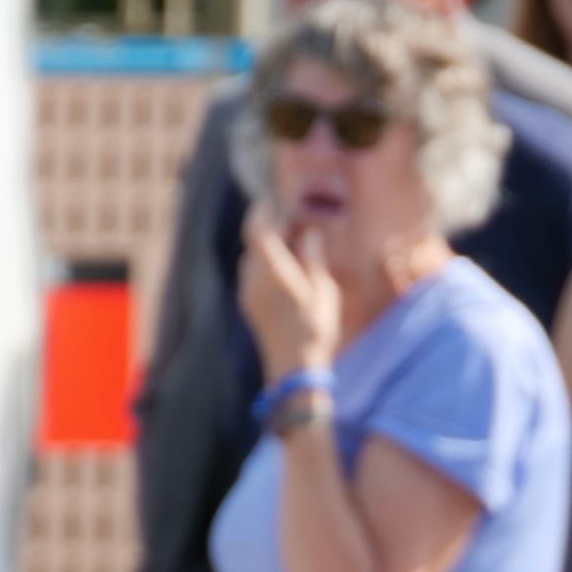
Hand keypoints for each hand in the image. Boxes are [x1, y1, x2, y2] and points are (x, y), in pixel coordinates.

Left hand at [238, 199, 339, 383]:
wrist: (294, 371)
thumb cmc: (314, 329)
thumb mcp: (322, 289)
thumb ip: (313, 257)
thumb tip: (309, 233)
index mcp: (272, 268)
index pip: (259, 226)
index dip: (266, 210)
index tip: (278, 201)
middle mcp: (253, 277)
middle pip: (253, 240)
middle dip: (269, 227)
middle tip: (290, 223)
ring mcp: (248, 292)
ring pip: (252, 257)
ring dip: (267, 247)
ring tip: (291, 248)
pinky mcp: (249, 305)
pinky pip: (252, 274)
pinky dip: (265, 264)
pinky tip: (284, 272)